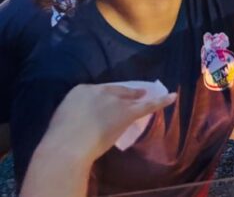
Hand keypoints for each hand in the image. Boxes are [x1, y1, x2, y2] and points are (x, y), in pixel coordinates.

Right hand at [43, 84, 176, 162]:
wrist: (68, 145)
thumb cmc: (60, 136)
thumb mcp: (64, 116)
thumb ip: (77, 112)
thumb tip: (83, 116)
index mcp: (81, 90)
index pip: (98, 91)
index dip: (104, 98)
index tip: (106, 103)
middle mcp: (100, 91)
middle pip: (116, 92)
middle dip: (124, 95)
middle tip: (130, 97)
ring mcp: (115, 101)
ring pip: (131, 98)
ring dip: (139, 97)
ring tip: (147, 94)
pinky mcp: (127, 112)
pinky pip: (147, 105)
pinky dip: (161, 101)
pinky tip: (172, 97)